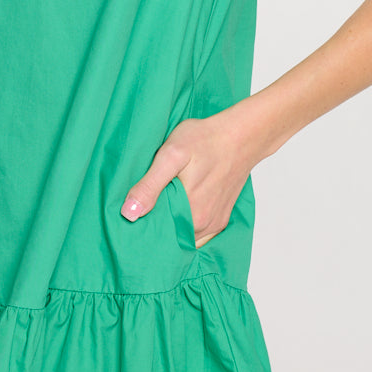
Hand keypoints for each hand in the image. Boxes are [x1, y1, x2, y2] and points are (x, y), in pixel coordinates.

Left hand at [120, 105, 261, 245]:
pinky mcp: (221, 219)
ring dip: (171, 226)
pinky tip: (179, 210)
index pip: (157, 234)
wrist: (242, 135)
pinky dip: (187, 227)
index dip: (142, 227)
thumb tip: (129, 213)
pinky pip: (199, 234)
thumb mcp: (171, 154)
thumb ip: (150, 185)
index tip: (131, 216)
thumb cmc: (206, 140)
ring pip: (184, 236)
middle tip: (144, 207)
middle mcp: (204, 225)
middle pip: (170, 236)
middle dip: (155, 227)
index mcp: (190, 214)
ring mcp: (214, 224)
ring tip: (160, 206)